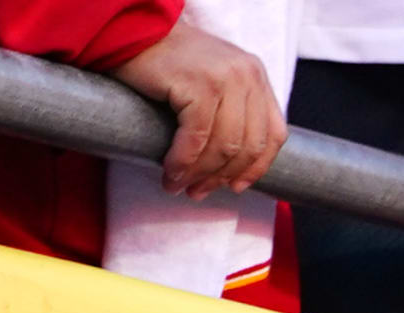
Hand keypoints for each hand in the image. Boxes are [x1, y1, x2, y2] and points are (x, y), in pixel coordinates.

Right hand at [116, 25, 284, 197]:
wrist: (131, 30)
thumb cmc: (167, 61)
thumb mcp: (213, 81)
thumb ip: (232, 111)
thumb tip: (236, 168)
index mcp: (256, 76)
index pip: (273, 135)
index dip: (256, 168)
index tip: (235, 187)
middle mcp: (247, 75)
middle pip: (248, 146)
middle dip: (222, 177)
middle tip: (198, 192)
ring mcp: (225, 78)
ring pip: (224, 147)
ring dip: (200, 175)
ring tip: (179, 186)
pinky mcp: (200, 85)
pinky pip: (196, 139)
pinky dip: (182, 163)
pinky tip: (170, 173)